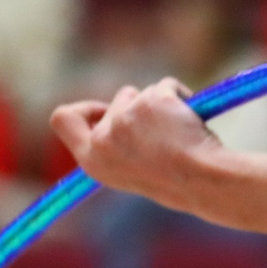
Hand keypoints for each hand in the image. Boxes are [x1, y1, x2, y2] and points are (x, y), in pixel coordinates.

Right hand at [50, 78, 220, 208]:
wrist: (204, 182)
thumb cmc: (176, 181)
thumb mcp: (132, 170)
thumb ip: (116, 144)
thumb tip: (118, 114)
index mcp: (93, 160)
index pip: (62, 119)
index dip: (85, 109)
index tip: (106, 109)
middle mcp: (103, 138)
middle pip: (117, 101)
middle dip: (141, 107)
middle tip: (164, 133)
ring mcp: (125, 116)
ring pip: (142, 93)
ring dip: (161, 104)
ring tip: (180, 134)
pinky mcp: (150, 100)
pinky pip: (167, 85)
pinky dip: (182, 96)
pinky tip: (193, 122)